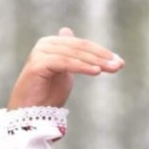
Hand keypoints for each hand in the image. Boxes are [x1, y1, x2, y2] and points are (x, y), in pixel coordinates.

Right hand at [7, 27, 123, 109]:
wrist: (29, 115)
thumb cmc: (47, 97)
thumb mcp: (65, 75)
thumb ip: (74, 59)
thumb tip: (70, 34)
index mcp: (53, 44)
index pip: (82, 45)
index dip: (101, 52)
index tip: (120, 62)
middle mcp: (46, 44)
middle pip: (80, 47)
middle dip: (102, 56)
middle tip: (119, 64)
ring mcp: (41, 52)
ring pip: (74, 54)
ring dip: (96, 61)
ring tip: (112, 68)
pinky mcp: (38, 64)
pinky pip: (64, 62)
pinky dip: (81, 66)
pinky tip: (96, 71)